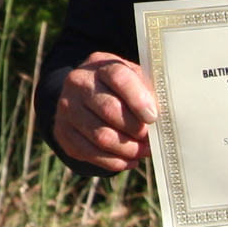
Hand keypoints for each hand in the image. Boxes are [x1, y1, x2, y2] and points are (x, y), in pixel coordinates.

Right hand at [51, 54, 157, 172]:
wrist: (83, 96)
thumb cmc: (118, 88)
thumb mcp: (132, 78)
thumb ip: (147, 91)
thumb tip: (164, 117)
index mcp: (99, 64)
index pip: (118, 77)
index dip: (138, 99)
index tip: (153, 117)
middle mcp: (78, 83)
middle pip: (109, 109)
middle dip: (135, 129)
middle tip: (151, 139)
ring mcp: (67, 108)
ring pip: (100, 136)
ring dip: (128, 149)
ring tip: (143, 151)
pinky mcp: (63, 132)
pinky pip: (90, 153)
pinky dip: (114, 162)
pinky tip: (130, 160)